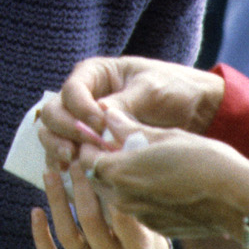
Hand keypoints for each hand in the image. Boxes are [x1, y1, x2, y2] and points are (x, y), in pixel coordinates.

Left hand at [31, 160, 171, 248]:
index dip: (106, 180)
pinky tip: (36, 210)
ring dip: (56, 201)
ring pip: (68, 235)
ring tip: (50, 173)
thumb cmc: (152, 231)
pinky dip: (40, 236)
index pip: (120, 213)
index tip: (98, 156)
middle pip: (89, 220)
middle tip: (75, 159)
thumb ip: (134, 187)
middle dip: (80, 184)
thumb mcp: (152, 212)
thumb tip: (116, 139)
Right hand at [36, 56, 221, 167]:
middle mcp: (83, 96)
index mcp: (95, 74)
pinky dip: (64, 163)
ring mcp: (83, 121)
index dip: (80, 109)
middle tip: (75, 150)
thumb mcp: (151, 90)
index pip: (72, 90)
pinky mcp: (89, 144)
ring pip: (53, 133)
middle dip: (61, 131)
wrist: (196, 109)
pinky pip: (67, 151)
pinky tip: (70, 174)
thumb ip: (124, 102)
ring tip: (70, 162)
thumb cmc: (174, 89)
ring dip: (56, 147)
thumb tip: (98, 118)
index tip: (98, 125)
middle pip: (53, 112)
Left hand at [76, 114, 248, 241]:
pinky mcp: (156, 228)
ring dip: (117, 181)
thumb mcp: (165, 136)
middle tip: (114, 146)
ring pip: (113, 197)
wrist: (237, 199)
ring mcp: (139, 217)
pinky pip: (135, 209)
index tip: (100, 134)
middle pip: (94, 180)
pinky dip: (136, 196)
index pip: (85, 159)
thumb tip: (107, 115)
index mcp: (120, 173)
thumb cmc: (204, 159)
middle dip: (99, 164)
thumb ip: (130, 128)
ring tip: (137, 162)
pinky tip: (156, 182)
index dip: (89, 145)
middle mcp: (123, 199)